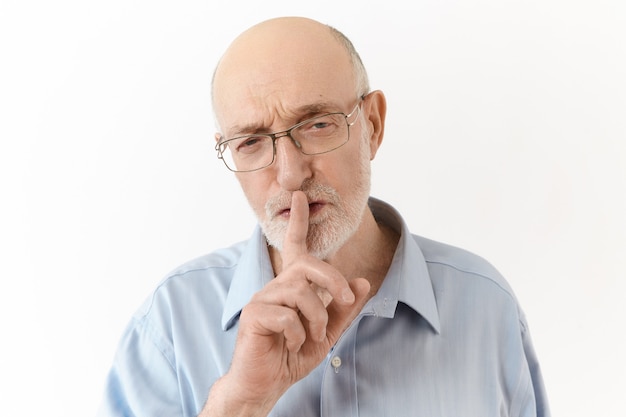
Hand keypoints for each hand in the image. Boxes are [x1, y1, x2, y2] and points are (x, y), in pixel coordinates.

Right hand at [202, 191, 369, 415]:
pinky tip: (290, 344)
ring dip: (316, 319)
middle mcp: (276, 286)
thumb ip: (343, 308)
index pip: (296, 248)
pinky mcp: (253, 315)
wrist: (266, 384)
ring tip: (310, 337)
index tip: (301, 197)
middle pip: (308, 266)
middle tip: (346, 300)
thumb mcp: (327, 332)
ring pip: (300, 293)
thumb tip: (362, 282)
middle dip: (333, 281)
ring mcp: (262, 298)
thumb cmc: (292, 356)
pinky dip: (298, 334)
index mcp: (292, 287)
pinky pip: (286, 316)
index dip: (298, 222)